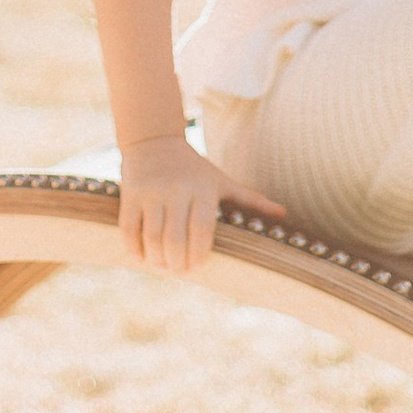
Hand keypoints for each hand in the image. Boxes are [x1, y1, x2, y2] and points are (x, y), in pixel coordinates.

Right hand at [114, 132, 287, 278]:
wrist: (153, 141)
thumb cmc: (193, 168)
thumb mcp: (221, 180)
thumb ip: (250, 200)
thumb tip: (283, 214)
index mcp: (202, 188)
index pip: (202, 229)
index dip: (199, 253)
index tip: (198, 267)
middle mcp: (176, 190)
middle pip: (175, 238)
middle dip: (176, 262)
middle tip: (178, 271)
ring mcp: (151, 192)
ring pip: (151, 236)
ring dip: (156, 259)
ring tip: (162, 267)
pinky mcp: (130, 194)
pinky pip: (129, 228)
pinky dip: (133, 249)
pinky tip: (140, 258)